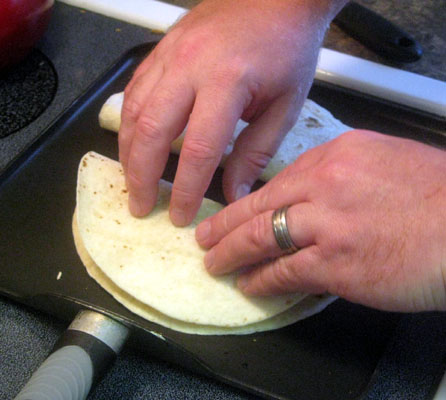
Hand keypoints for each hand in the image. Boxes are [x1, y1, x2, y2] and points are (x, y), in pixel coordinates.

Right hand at [119, 0, 345, 225]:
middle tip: (142, 206)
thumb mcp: (285, 106)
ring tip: (133, 181)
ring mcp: (171, 54)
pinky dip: (130, 122)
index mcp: (228, 82)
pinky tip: (134, 143)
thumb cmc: (288, 50)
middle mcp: (190, 66)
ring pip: (134, 111)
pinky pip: (135, 89)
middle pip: (152, 132)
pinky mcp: (162, 48)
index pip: (198, 150)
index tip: (182, 215)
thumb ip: (256, 153)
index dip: (187, 189)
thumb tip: (234, 194)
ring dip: (128, 153)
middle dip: (142, 177)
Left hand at [196, 130, 445, 311]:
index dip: (250, 200)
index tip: (235, 211)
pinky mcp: (335, 263)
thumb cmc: (436, 194)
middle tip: (203, 236)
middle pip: (257, 206)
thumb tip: (311, 196)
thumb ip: (341, 175)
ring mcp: (325, 224)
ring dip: (231, 253)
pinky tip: (249, 285)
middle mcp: (324, 185)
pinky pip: (284, 272)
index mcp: (335, 155)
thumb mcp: (382, 161)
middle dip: (223, 224)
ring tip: (215, 262)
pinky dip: (261, 280)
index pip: (278, 180)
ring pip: (260, 238)